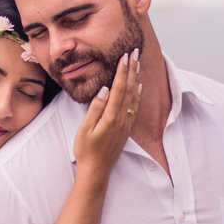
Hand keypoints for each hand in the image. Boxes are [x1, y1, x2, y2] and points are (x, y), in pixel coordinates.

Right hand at [72, 48, 140, 174]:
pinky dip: (138, 94)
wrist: (96, 171)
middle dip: (132, 69)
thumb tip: (105, 89)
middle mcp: (122, 119)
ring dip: (136, 78)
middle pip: (129, 89)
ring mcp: (125, 124)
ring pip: (134, 96)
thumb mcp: (85, 129)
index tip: (125, 56)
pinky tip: (139, 86)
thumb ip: (96, 108)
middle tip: (135, 52)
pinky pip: (134, 106)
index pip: (119, 88)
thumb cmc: (86, 150)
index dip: (122, 71)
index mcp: (111, 117)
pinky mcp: (126, 129)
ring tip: (138, 63)